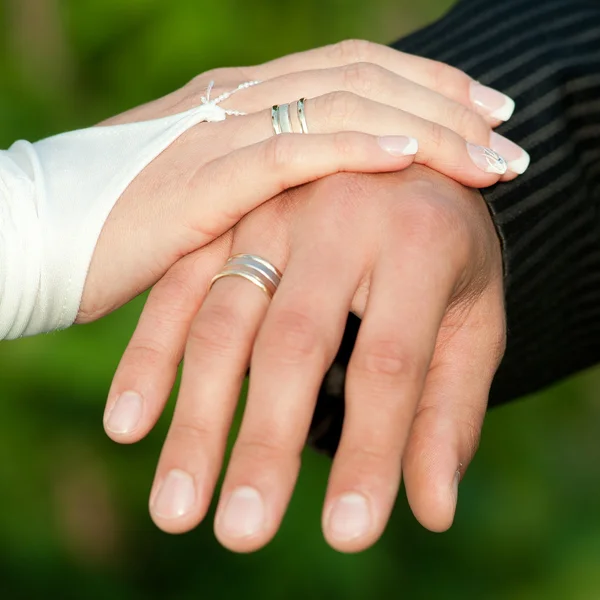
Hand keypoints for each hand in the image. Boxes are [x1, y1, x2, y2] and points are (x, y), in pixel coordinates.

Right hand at [79, 40, 525, 322]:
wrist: (35, 240)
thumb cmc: (122, 234)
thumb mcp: (210, 203)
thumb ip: (262, 195)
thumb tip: (316, 211)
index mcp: (243, 106)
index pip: (351, 75)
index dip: (422, 89)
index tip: (480, 117)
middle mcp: (236, 103)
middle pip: (361, 79)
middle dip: (444, 102)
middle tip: (505, 131)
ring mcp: (216, 134)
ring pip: (339, 106)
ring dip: (422, 125)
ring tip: (489, 152)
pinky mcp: (197, 182)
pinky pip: (290, 151)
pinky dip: (354, 148)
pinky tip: (407, 155)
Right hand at [107, 165, 505, 552]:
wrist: (411, 158)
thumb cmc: (447, 249)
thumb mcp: (472, 320)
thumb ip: (450, 409)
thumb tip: (431, 508)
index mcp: (420, 239)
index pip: (391, 365)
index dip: (370, 453)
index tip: (348, 532)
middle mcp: (339, 212)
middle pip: (295, 343)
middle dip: (266, 444)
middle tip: (243, 532)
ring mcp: (271, 210)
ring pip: (222, 322)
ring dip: (195, 419)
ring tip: (176, 508)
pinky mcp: (225, 219)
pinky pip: (178, 292)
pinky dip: (150, 359)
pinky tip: (130, 425)